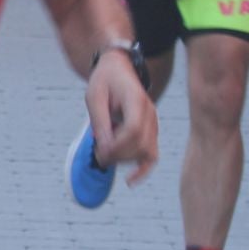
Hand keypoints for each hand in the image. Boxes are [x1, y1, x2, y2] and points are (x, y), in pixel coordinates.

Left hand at [85, 52, 157, 185]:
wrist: (118, 69)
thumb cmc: (104, 81)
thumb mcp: (94, 97)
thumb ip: (100, 123)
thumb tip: (104, 149)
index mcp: (136, 101)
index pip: (134, 130)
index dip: (117, 146)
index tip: (99, 151)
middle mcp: (150, 113)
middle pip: (141, 144)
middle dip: (118, 155)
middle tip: (97, 155)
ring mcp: (154, 123)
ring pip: (147, 152)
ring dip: (125, 160)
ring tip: (105, 154)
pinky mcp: (151, 131)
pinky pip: (152, 154)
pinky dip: (143, 169)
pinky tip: (130, 181)